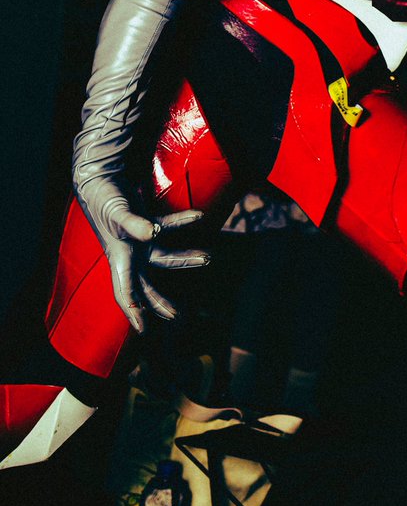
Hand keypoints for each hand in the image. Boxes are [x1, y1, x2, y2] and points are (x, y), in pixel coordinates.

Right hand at [82, 191, 208, 332]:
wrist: (101, 176)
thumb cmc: (104, 198)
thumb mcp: (117, 214)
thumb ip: (134, 225)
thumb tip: (152, 234)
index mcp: (118, 258)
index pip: (125, 291)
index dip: (133, 311)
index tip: (143, 329)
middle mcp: (129, 253)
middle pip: (145, 285)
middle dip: (159, 301)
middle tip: (176, 316)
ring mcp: (138, 240)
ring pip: (164, 257)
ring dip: (185, 257)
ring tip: (207, 258)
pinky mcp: (146, 222)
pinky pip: (167, 225)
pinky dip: (183, 221)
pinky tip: (199, 216)